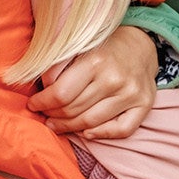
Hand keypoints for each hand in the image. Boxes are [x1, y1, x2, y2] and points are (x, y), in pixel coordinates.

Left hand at [29, 25, 157, 138]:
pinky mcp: (145, 104)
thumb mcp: (77, 46)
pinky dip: (100, 134)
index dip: (42, 103)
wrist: (139, 44)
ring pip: (91, 123)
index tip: (33, 104)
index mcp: (95, 61)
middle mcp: (115, 79)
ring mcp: (131, 94)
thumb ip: (57, 66)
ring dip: (69, 127)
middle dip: (53, 115)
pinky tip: (85, 132)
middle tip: (44, 115)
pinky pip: (121, 130)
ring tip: (56, 124)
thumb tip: (43, 89)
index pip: (60, 94)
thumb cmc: (102, 48)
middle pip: (74, 110)